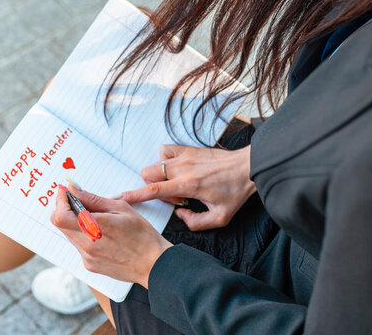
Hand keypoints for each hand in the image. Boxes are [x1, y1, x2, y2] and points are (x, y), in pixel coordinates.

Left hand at [51, 185, 171, 287]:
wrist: (153, 264)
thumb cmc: (142, 235)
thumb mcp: (121, 209)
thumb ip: (93, 199)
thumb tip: (74, 189)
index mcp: (95, 227)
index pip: (60, 216)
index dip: (59, 201)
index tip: (65, 192)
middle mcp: (87, 245)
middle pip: (60, 224)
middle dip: (65, 209)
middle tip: (78, 201)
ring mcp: (87, 257)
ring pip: (68, 234)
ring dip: (74, 222)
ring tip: (94, 218)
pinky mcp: (89, 265)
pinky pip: (78, 246)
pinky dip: (83, 235)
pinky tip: (101, 234)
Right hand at [121, 145, 255, 230]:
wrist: (248, 167)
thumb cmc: (236, 191)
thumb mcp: (220, 217)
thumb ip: (196, 222)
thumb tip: (181, 213)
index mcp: (188, 186)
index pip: (154, 190)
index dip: (135, 195)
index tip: (123, 198)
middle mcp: (183, 168)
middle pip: (148, 174)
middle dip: (152, 186)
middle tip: (172, 195)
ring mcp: (185, 156)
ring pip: (155, 163)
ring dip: (160, 175)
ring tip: (177, 183)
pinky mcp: (189, 148)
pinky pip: (165, 150)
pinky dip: (166, 160)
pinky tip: (178, 168)